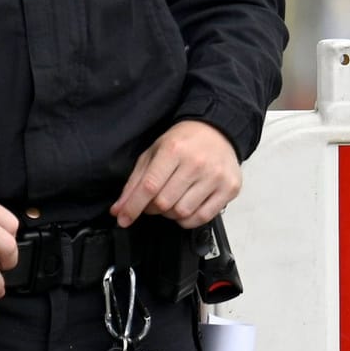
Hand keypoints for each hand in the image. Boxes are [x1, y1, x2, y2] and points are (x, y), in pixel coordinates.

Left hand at [110, 120, 242, 229]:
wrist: (218, 130)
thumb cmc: (183, 142)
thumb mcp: (153, 153)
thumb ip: (135, 182)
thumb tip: (119, 210)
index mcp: (174, 149)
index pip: (149, 187)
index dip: (133, 207)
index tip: (123, 219)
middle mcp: (197, 163)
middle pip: (164, 203)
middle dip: (153, 208)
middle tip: (154, 201)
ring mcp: (215, 176)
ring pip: (182, 213)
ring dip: (170, 213)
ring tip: (173, 200)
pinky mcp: (230, 188)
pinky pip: (202, 218)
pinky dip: (188, 220)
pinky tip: (187, 206)